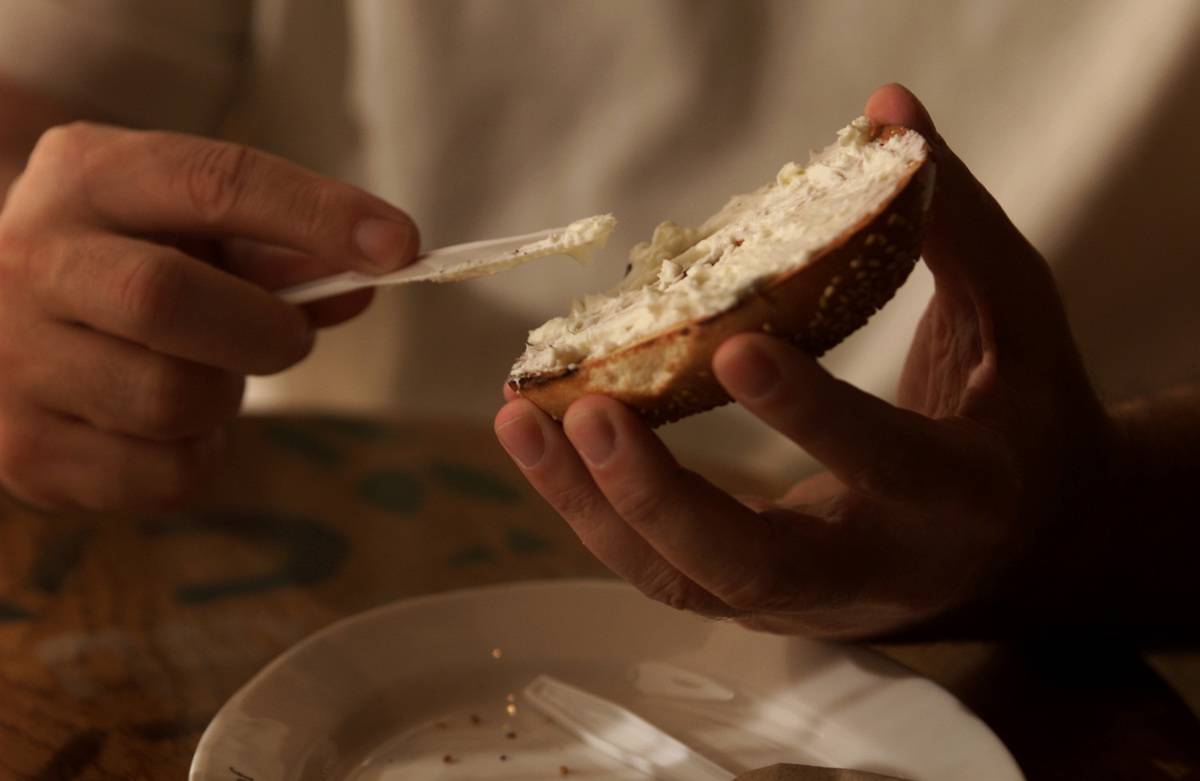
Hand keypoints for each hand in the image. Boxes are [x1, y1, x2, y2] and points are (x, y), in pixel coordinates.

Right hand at [0, 123, 417, 509]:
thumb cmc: (124, 265)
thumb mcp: (191, 232)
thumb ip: (281, 252)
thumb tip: (370, 282)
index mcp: (86, 177)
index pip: (213, 182)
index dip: (317, 215)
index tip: (399, 247)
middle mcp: (29, 260)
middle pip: (167, 299)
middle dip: (263, 330)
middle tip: (286, 337)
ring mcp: (11, 361)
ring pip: (172, 399)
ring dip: (223, 396)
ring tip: (201, 373)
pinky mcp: (23, 453)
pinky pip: (165, 476)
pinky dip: (199, 456)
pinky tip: (168, 427)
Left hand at [494, 84, 1112, 637]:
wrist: (1027, 544)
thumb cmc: (1023, 412)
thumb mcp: (1019, 317)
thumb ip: (954, 220)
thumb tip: (885, 110)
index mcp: (963, 495)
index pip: (883, 464)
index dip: (809, 416)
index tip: (731, 344)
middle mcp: (877, 569)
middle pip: (752, 565)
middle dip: (660, 496)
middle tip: (589, 408)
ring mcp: (807, 598)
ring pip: (687, 583)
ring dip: (596, 509)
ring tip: (523, 421)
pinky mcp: (758, 599)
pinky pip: (666, 572)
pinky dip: (598, 513)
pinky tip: (547, 442)